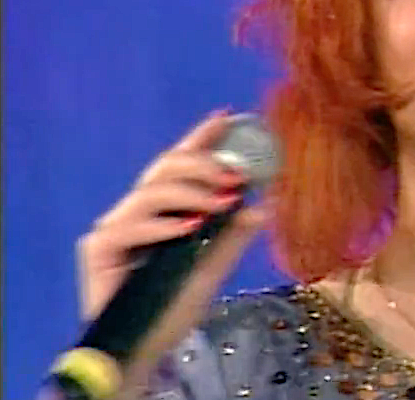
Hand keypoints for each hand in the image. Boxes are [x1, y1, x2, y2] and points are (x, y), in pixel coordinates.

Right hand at [75, 110, 266, 392]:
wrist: (145, 348)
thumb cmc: (175, 306)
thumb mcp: (215, 267)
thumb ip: (234, 236)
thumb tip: (265, 204)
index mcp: (165, 210)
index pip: (183, 165)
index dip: (201, 138)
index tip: (226, 116)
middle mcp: (137, 212)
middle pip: (165, 169)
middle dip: (204, 164)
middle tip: (236, 177)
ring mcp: (115, 227)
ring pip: (151, 191)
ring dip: (191, 193)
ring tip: (221, 203)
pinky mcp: (99, 248)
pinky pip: (129, 225)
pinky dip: (163, 225)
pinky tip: (189, 228)